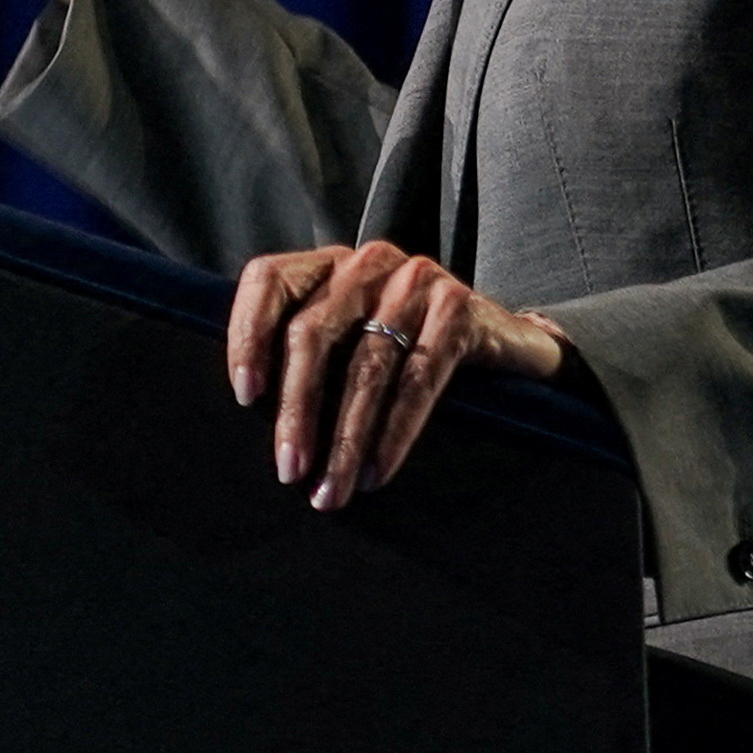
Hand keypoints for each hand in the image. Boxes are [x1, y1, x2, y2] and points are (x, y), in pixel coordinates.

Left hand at [227, 243, 566, 510]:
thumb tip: (251, 411)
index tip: (244, 396)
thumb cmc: (408, 350)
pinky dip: (394, 433)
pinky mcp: (459, 309)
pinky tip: (377, 471)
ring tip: (332, 488)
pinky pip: (418, 381)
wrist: (507, 346)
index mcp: (328, 266)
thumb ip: (307, 354)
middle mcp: (367, 263)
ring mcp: (416, 281)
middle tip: (289, 469)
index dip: (248, 334)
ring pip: (366, 367)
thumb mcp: (352, 338)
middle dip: (296, 410)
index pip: (269, 281)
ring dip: (345, 439)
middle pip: (313, 334)